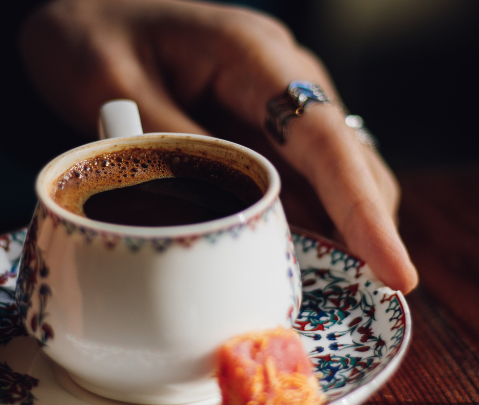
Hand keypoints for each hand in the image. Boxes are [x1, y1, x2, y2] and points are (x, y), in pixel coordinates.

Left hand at [20, 0, 417, 291]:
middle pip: (353, 161)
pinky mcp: (265, 125)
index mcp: (252, 55)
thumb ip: (170, 148)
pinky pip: (302, 178)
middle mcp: (284, 74)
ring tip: (331, 291)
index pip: (326, 140)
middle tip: (366, 301)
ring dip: (341, 231)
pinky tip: (294, 258)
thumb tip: (222, 221)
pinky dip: (308, 220)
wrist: (83, 12)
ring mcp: (280, 99)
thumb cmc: (90, 39)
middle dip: (369, 231)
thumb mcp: (111, 88)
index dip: (363, 210)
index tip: (396, 271)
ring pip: (337, 174)